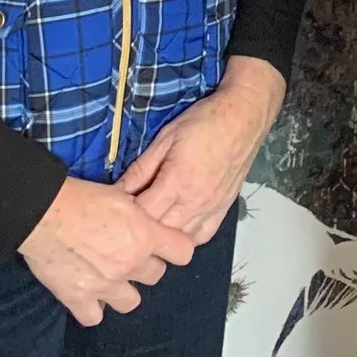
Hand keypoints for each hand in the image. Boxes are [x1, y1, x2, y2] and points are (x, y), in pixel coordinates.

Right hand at [17, 178, 197, 325]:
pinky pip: (94, 317)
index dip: (175, 248)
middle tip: (129, 255)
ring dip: (124, 290)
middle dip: (146, 266)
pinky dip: (92, 308)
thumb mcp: (121, 195)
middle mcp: (130, 264)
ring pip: (131, 301)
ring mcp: (105, 285)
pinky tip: (88, 294)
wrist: (42, 211)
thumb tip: (148, 219)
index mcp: (145, 236)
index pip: (183, 253)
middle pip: (156, 276)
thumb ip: (140, 214)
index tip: (165, 245)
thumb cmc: (81, 196)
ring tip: (110, 277)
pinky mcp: (78, 298)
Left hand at [117, 56, 286, 244]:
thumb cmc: (204, 121)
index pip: (142, 214)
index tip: (113, 210)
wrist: (243, 116)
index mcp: (177, 181)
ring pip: (179, 239)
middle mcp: (196, 201)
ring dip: (162, 235)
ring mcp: (212, 208)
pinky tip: (175, 227)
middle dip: (140, 229)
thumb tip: (118, 191)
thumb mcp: (165, 139)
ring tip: (149, 224)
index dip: (124, 215)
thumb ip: (141, 169)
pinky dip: (185, 238)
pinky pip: (201, 237)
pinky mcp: (224, 209)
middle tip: (127, 219)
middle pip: (159, 232)